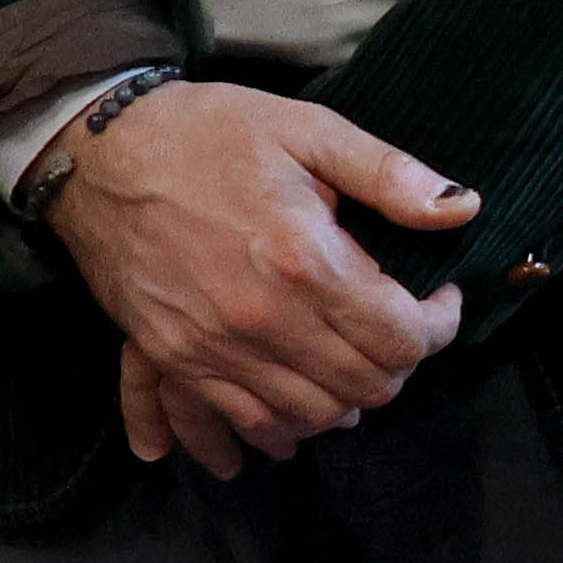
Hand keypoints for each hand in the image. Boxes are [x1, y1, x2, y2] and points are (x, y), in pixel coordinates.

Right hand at [48, 88, 473, 476]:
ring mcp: (208, 347)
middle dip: (398, 365)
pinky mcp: (168, 356)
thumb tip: (464, 209)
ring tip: (353, 364)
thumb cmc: (210, 133)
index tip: (440, 300)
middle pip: (363, 388)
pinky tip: (288, 428)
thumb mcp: (310, 130)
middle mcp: (260, 320)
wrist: (98, 152)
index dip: (438, 328)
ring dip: (343, 400)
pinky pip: (230, 420)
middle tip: (398, 329)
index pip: (401, 340)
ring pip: (306, 415)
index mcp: (304, 263)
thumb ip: (390, 176)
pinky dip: (268, 432)